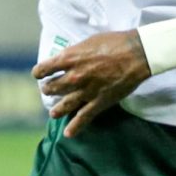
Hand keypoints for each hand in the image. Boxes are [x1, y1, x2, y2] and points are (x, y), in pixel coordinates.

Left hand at [32, 30, 148, 137]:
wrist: (136, 54)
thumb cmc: (114, 42)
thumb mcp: (87, 42)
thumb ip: (75, 53)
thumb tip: (67, 58)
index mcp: (69, 59)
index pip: (44, 69)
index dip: (39, 72)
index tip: (39, 74)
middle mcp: (73, 77)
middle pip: (52, 88)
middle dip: (48, 89)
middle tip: (48, 90)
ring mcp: (86, 91)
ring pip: (64, 104)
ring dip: (57, 109)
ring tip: (53, 113)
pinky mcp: (99, 102)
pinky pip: (84, 117)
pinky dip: (75, 127)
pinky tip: (68, 134)